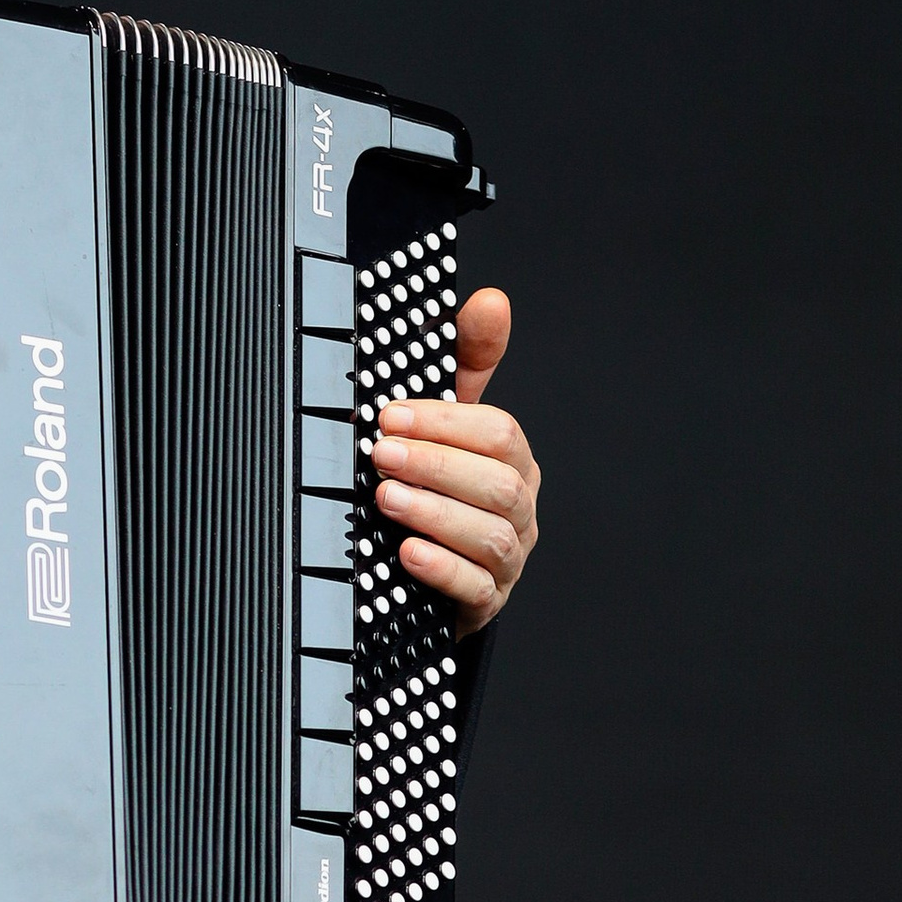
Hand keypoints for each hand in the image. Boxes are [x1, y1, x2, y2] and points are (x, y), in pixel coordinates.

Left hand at [368, 286, 538, 635]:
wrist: (427, 568)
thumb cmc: (441, 484)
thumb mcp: (447, 422)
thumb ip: (465, 363)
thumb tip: (491, 300)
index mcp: (513, 461)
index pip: (498, 434)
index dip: (444, 422)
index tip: (389, 414)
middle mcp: (520, 509)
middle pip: (499, 485)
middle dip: (436, 465)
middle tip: (381, 453)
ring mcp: (508, 559)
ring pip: (490, 536)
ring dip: (435, 514)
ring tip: (385, 498)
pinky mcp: (487, 601)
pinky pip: (477, 588)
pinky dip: (442, 569)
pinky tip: (407, 554)